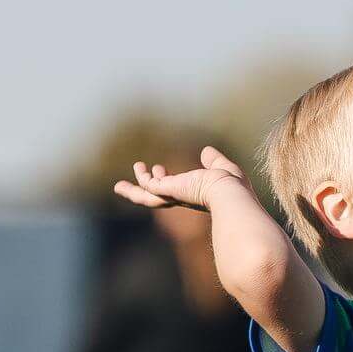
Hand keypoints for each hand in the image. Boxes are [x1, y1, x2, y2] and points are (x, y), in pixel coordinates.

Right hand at [112, 146, 247, 213]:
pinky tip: (139, 167)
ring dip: (133, 192)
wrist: (231, 193)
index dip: (165, 180)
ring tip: (118, 187)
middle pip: (155, 199)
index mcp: (194, 195)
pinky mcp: (168, 190)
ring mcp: (174, 196)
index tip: (160, 168)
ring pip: (146, 198)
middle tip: (124, 190)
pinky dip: (142, 178)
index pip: (174, 190)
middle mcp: (182, 199)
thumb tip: (206, 151)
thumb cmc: (233, 186)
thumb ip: (214, 161)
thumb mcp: (222, 168)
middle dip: (140, 194)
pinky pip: (148, 186)